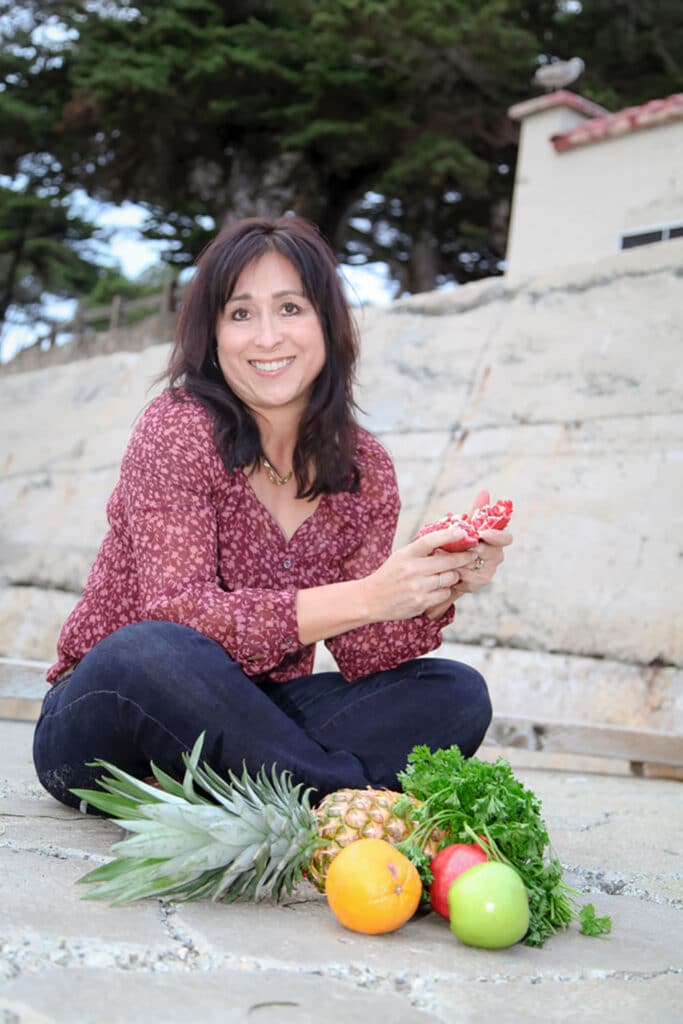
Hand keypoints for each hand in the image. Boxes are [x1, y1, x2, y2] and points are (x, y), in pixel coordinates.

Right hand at [363, 524, 477, 622]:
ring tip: (449, 574)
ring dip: (453, 576)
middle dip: (463, 558)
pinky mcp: (421, 602)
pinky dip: (445, 590)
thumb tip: (447, 538)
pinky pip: (444, 594)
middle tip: (472, 554)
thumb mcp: (401, 557)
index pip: (429, 541)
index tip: (462, 531)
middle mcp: (412, 570)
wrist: (371, 599)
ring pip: (449, 578)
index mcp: (407, 555)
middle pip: (447, 561)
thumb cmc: (389, 575)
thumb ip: (421, 550)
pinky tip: (439, 588)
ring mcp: (418, 587)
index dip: (448, 535)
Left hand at [425, 487, 511, 613]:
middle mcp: (495, 557)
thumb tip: (485, 491)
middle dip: (478, 551)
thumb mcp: (466, 525)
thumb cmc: (458, 541)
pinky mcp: (476, 585)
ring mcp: (487, 573)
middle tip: (465, 546)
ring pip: (480, 569)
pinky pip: (469, 581)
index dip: (497, 536)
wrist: (444, 565)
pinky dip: (458, 575)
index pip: (506, 539)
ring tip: (450, 557)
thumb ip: (477, 510)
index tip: (483, 533)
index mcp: (495, 542)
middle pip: (494, 555)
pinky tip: (449, 569)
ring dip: (464, 563)